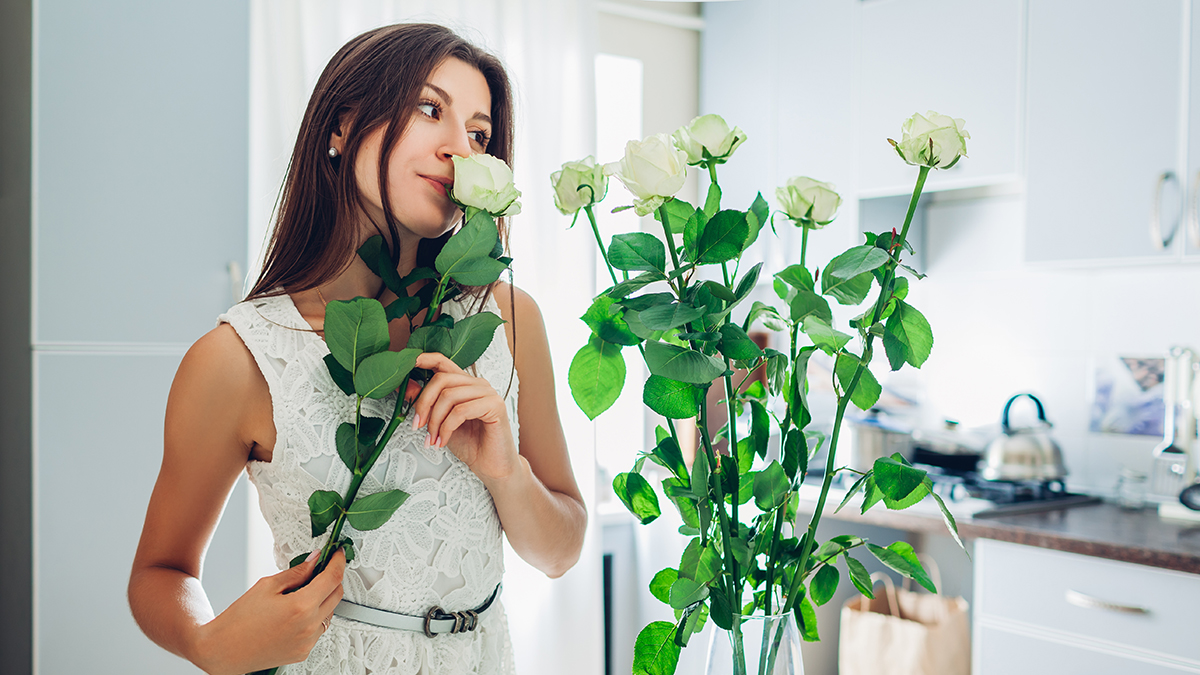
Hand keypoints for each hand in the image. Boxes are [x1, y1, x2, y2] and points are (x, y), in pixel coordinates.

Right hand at [196, 549, 345, 674]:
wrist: (223, 650)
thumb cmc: (238, 621)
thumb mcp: (267, 586)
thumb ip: (296, 572)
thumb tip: (315, 560)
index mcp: (301, 607)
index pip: (332, 578)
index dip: (338, 561)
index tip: (337, 553)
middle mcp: (309, 627)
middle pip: (336, 594)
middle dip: (332, 578)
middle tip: (321, 568)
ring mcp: (307, 642)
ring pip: (330, 612)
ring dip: (323, 598)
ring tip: (302, 592)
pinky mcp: (303, 652)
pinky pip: (318, 629)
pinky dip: (314, 616)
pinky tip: (296, 611)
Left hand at [407, 352, 519, 482]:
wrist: (492, 466)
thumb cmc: (471, 444)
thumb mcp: (441, 422)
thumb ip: (428, 403)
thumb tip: (407, 387)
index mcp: (466, 384)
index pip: (444, 363)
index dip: (426, 359)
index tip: (409, 363)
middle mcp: (478, 384)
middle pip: (442, 379)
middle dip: (424, 403)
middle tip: (417, 425)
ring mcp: (488, 393)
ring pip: (449, 396)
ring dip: (434, 421)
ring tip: (432, 438)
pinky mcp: (495, 406)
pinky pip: (461, 411)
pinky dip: (446, 428)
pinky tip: (443, 441)